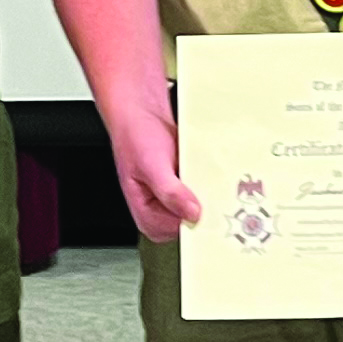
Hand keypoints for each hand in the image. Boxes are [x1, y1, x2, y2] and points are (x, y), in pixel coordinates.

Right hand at [103, 92, 199, 240]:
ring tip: (201, 175)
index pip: (174, 230)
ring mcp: (173, 198)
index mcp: (144, 212)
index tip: (203, 206)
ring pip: (198, 208)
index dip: (189, 219)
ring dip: (205, 193)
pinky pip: (202, 192)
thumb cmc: (136, 136)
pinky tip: (203, 171)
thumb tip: (191, 213)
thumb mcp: (151, 164)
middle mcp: (158, 209)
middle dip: (200, 205)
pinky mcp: (184, 185)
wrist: (142, 111)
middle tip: (204, 188)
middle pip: (189, 222)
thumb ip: (169, 192)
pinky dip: (206, 182)